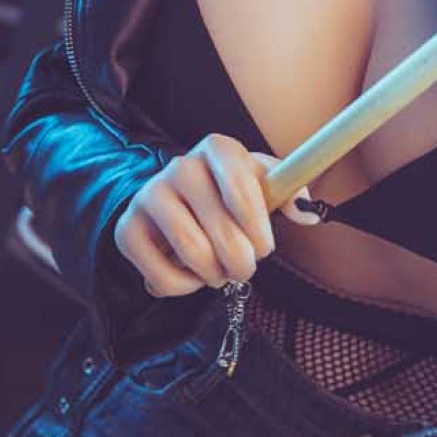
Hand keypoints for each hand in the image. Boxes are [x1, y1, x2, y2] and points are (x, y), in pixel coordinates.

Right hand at [113, 133, 297, 297]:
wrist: (175, 201)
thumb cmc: (230, 193)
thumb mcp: (263, 184)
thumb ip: (291, 194)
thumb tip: (309, 214)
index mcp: (218, 148)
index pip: (243, 189)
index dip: (258, 228)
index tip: (264, 246)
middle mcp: (180, 166)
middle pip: (223, 232)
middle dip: (243, 262)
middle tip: (244, 266)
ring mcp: (149, 195)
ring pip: (195, 255)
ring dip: (216, 275)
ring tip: (220, 270)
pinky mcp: (127, 229)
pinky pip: (163, 277)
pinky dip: (185, 287)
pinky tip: (191, 275)